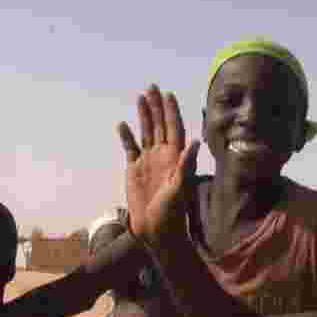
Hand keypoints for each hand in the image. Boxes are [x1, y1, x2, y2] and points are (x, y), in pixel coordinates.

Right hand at [121, 85, 199, 247]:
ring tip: (140, 97)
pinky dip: (126, 136)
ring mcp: (148, 161)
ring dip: (144, 116)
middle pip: (159, 125)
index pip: (174, 129)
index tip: (168, 94)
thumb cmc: (172, 212)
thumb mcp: (180, 188)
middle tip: (152, 87)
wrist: (156, 229)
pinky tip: (122, 125)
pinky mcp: (134, 169)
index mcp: (176, 157)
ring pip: (146, 132)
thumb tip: (194, 141)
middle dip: (156, 106)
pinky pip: (130, 148)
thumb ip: (185, 165)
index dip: (171, 112)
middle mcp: (163, 155)